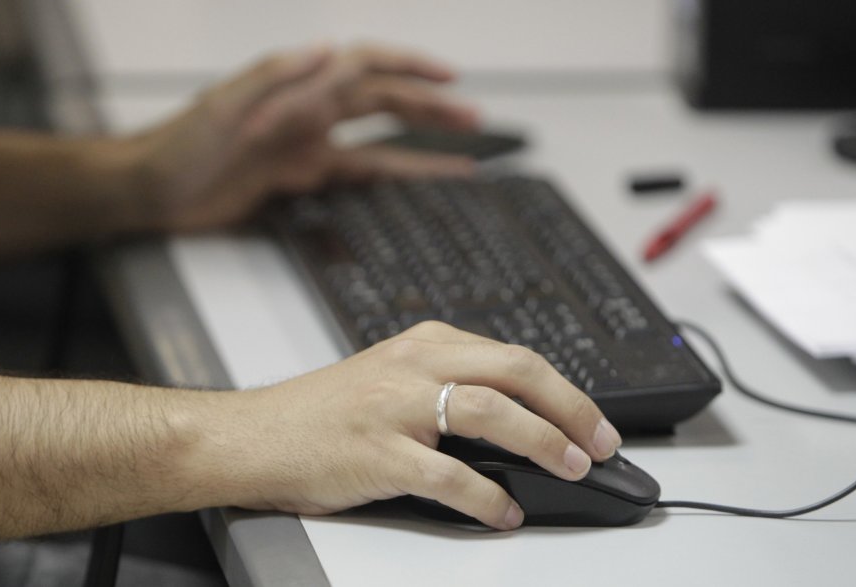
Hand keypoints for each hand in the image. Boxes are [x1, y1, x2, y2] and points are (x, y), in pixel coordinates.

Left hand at [124, 43, 479, 231]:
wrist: (147, 191)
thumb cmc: (175, 145)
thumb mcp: (221, 106)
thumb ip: (273, 75)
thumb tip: (327, 48)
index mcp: (295, 90)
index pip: (364, 67)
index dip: (409, 67)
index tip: (449, 77)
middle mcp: (308, 114)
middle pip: (383, 104)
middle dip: (431, 108)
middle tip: (474, 119)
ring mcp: (306, 147)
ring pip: (378, 142)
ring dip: (421, 145)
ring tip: (464, 153)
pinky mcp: (297, 180)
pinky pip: (354, 177)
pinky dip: (388, 180)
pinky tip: (414, 184)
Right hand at [197, 322, 622, 529]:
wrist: (252, 435)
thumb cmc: (321, 414)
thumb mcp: (390, 378)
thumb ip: (448, 387)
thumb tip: (520, 424)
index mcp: (424, 344)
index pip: (514, 356)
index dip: (566, 389)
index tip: (596, 420)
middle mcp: (413, 365)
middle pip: (515, 370)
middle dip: (570, 408)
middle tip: (603, 442)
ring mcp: (394, 406)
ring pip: (489, 412)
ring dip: (542, 442)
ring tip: (571, 468)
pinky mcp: (377, 452)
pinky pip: (448, 474)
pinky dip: (485, 496)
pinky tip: (503, 512)